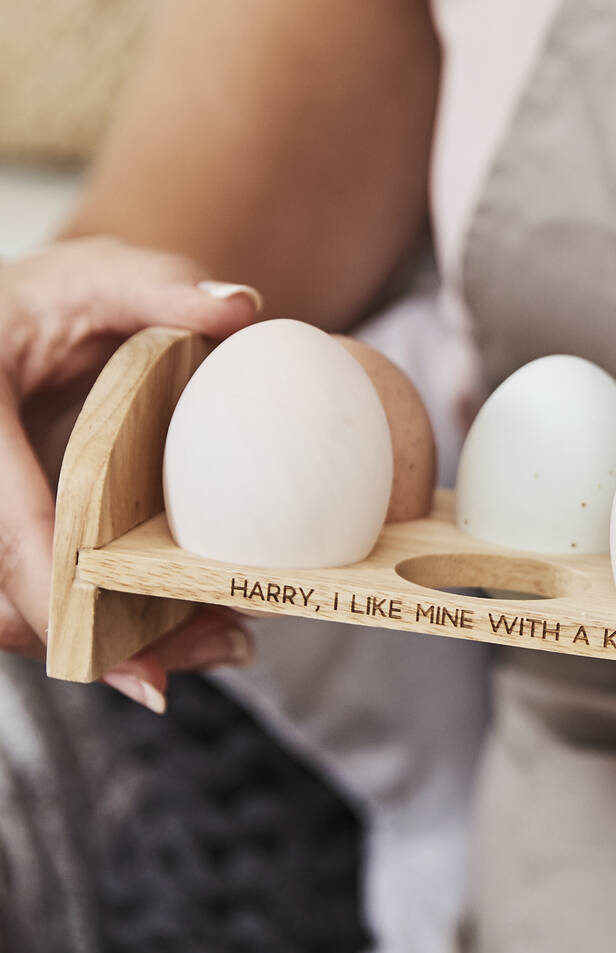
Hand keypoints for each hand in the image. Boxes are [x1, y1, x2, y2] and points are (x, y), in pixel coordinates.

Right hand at [0, 237, 262, 710]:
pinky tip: (195, 625)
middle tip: (196, 662)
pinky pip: (45, 599)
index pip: (6, 529)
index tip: (124, 662)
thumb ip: (162, 286)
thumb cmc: (61, 298)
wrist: (33, 319)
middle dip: (96, 645)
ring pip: (20, 615)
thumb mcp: (104, 277)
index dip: (56, 601)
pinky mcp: (15, 536)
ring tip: (220, 643)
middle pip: (4, 597)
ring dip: (115, 647)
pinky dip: (114, 624)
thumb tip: (241, 307)